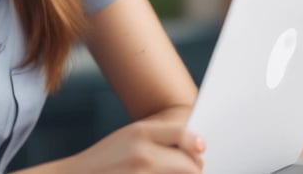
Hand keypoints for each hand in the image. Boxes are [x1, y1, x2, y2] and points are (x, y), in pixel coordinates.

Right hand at [67, 117, 204, 173]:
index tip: (201, 149)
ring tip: (168, 172)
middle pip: (189, 164)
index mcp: (139, 132)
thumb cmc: (101, 163)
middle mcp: (143, 153)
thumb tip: (194, 148)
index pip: (183, 134)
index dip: (195, 143)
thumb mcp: (126, 140)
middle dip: (193, 169)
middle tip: (190, 169)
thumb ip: (156, 139)